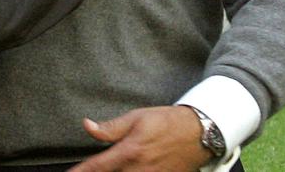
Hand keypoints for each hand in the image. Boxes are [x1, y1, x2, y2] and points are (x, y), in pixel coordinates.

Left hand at [70, 106, 210, 171]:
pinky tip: (126, 171)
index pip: (97, 166)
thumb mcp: (136, 118)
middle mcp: (139, 170)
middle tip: (87, 170)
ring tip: (104, 170)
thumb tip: (87, 126)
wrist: (198, 134)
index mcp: (129, 151)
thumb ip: (110, 128)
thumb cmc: (166, 122)